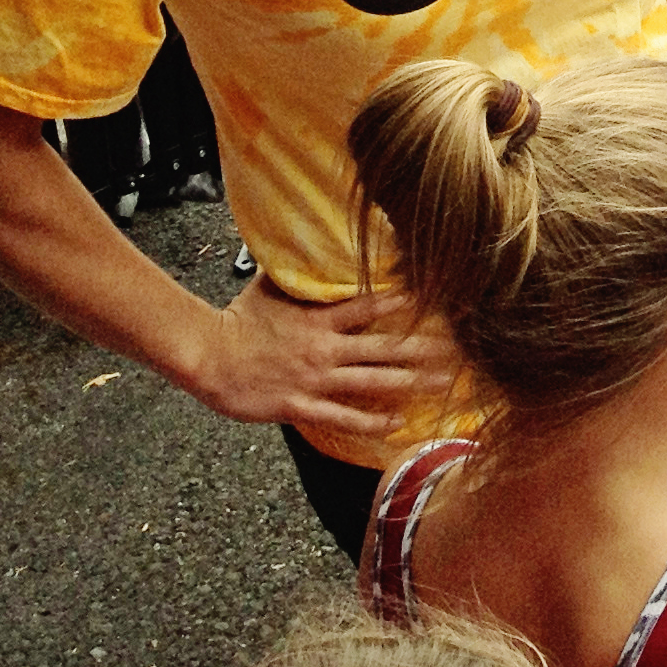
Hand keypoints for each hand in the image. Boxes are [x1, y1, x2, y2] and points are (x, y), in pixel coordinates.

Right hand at [186, 276, 456, 438]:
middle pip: (383, 347)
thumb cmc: (236, 321)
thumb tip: (313, 243)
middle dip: (424, 348)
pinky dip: (370, 421)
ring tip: (443, 385)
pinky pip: (341, 416)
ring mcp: (314, 379)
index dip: (405, 300)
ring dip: (410, 383)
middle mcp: (324, 348)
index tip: (437, 298)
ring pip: (372, 381)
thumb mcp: (271, 289)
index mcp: (319, 318)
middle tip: (459, 350)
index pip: (371, 305)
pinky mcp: (299, 405)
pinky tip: (396, 423)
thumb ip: (300, 275)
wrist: (206, 356)